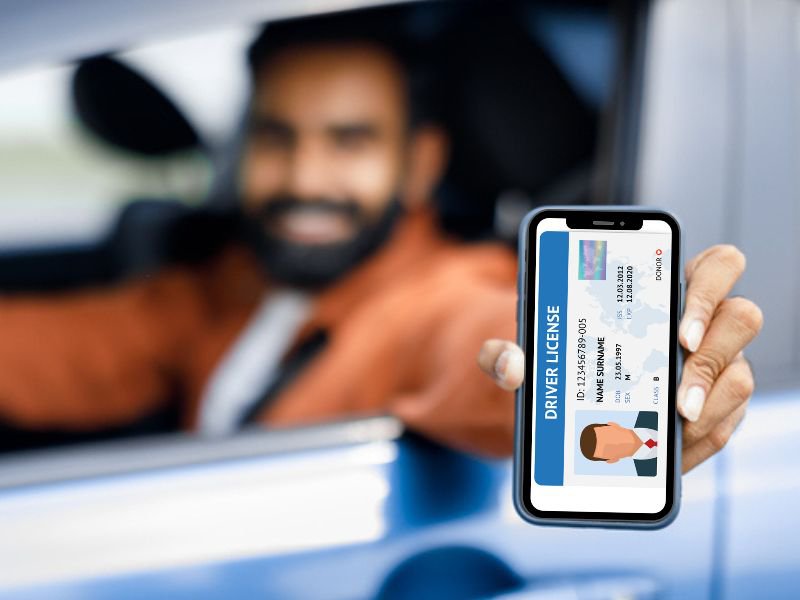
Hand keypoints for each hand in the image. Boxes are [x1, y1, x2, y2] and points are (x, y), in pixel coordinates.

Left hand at [477, 244, 762, 472]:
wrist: (565, 393)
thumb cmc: (560, 351)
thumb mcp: (530, 346)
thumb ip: (507, 350)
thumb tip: (506, 364)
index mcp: (668, 288)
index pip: (717, 266)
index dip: (710, 292)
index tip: (679, 330)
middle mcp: (704, 323)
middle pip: (742, 320)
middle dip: (709, 361)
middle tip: (674, 398)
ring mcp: (716, 366)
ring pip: (739, 379)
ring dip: (708, 409)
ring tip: (669, 430)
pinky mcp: (714, 407)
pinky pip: (724, 425)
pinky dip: (697, 444)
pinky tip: (666, 456)